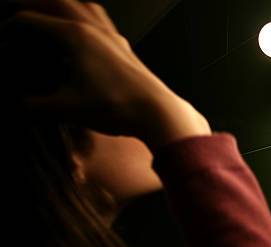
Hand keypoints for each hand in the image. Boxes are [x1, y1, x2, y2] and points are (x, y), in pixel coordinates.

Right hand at [0, 0, 210, 147]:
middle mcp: (94, 29)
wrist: (157, 113)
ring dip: (63, 4)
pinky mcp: (124, 48)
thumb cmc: (118, 108)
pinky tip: (84, 31)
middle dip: (33, 4)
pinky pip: (101, 20)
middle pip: (57, 1)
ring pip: (83, 5)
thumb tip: (20, 104)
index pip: (31, 20)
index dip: (9, 28)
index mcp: (75, 36)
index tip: (2, 40)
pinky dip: (86, 16)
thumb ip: (35, 106)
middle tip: (17, 10)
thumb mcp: (66, 109)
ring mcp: (112, 36)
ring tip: (48, 10)